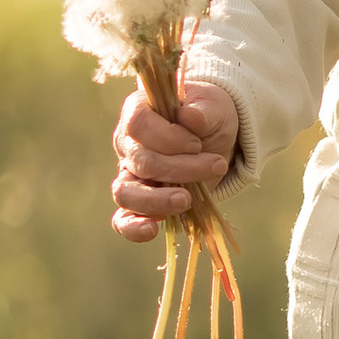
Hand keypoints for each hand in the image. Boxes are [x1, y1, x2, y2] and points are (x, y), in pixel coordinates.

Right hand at [110, 76, 239, 239]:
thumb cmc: (208, 117)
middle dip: (181, 168)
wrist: (214, 140)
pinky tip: (151, 231)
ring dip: (156, 200)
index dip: (167, 137)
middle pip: (141, 160)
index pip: (139, 124)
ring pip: (125, 191)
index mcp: (138, 111)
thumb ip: (203, 110)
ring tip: (186, 201)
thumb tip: (190, 118)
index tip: (198, 143)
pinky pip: (123, 219)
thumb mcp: (214, 106)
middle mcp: (127, 144)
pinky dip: (133, 227)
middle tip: (216, 165)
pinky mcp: (137, 201)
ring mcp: (129, 174)